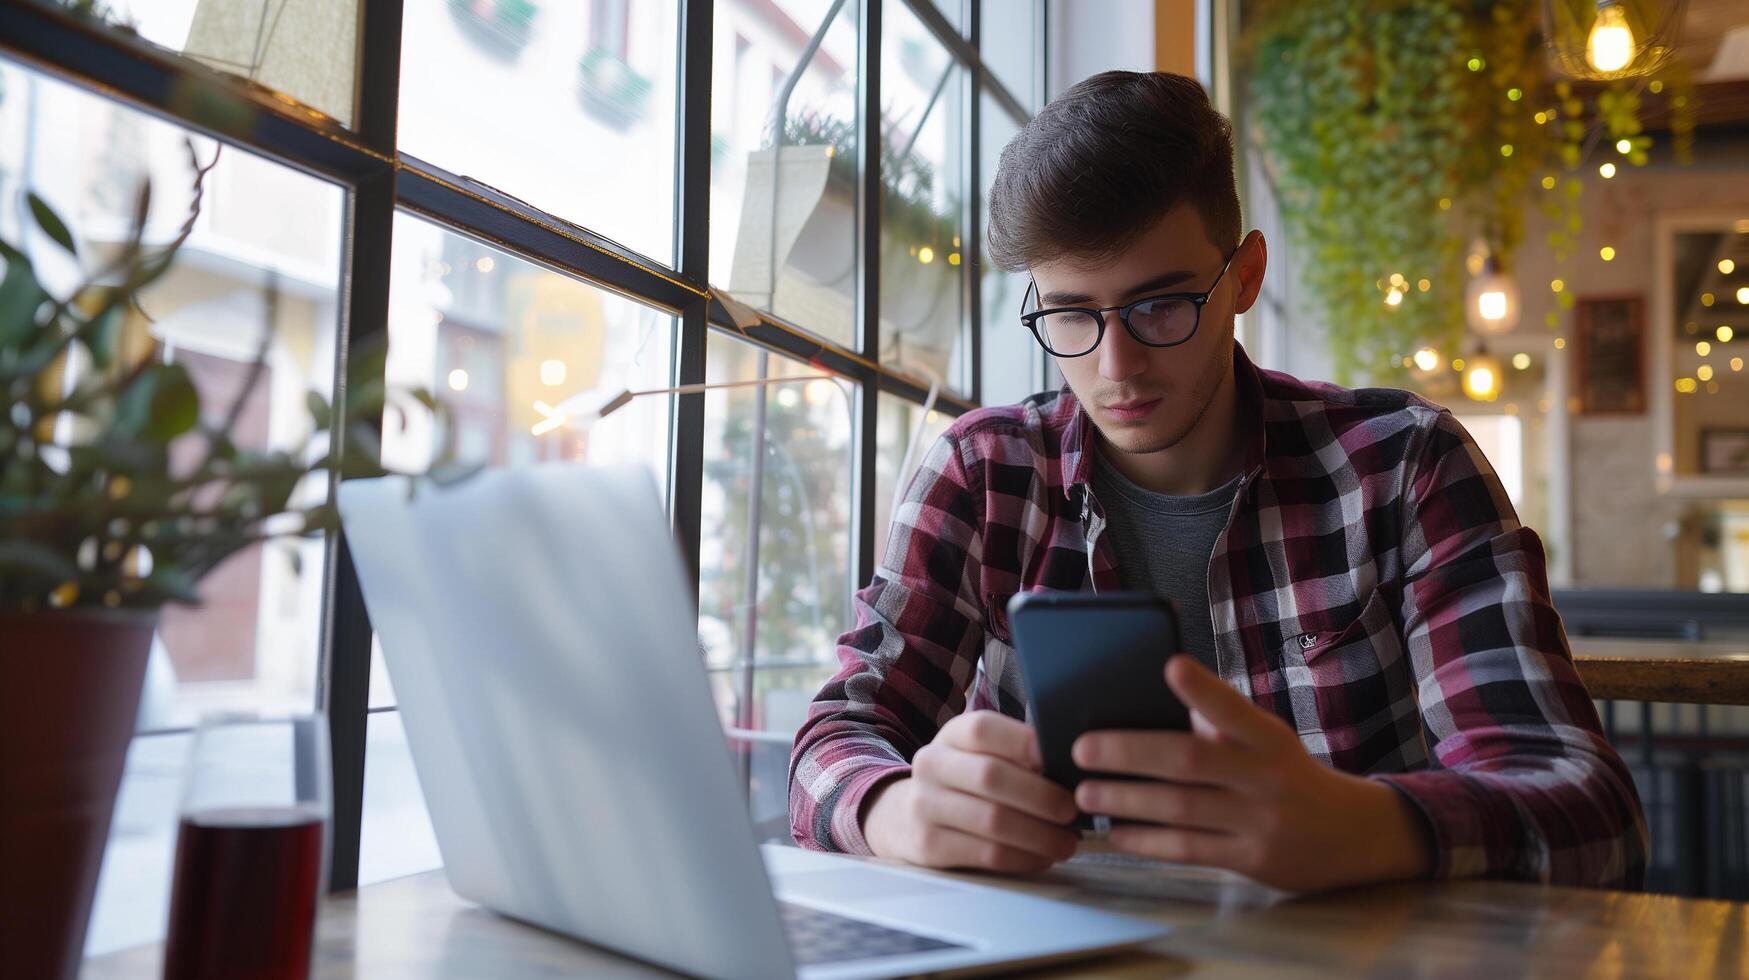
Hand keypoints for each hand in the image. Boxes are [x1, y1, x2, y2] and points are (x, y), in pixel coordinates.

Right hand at [862, 710, 1078, 872]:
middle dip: (1041, 796)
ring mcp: (924, 805)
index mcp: (951, 735)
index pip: (984, 729)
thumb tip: (1070, 765)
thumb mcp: (981, 754)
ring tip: (1066, 842)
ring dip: (1039, 835)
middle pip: (991, 777)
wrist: (907, 816)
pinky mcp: (928, 845)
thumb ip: (1017, 753)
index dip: (1025, 743)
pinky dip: (1023, 858)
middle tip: (1072, 810)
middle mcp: (931, 765)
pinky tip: (1042, 857)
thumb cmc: (965, 782)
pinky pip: (986, 854)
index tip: (1061, 759)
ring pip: (992, 821)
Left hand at [1071, 656, 1431, 891]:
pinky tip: (1116, 832)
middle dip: (1130, 752)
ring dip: (1126, 800)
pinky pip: (1189, 849)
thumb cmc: (1286, 775)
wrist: (1352, 835)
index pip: (1234, 709)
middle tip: (1082, 747)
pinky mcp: (1253, 861)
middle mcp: (1267, 777)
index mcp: (1269, 738)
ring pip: (1182, 808)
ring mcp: (1261, 822)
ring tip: (1084, 792)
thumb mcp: (1267, 741)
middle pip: (1191, 761)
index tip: (1170, 666)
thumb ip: (1217, 727)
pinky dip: (1147, 840)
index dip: (1203, 689)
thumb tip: (1141, 705)